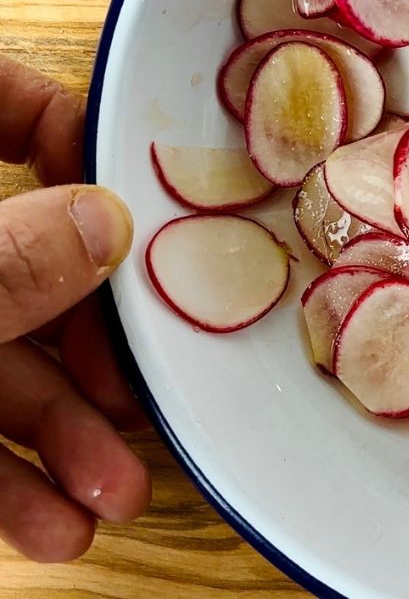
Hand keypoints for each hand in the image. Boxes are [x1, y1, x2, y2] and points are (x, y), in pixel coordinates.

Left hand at [0, 54, 150, 561]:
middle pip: (28, 256)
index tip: (138, 203)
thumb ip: (1, 261)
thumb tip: (106, 224)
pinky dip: (2, 480)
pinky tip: (47, 528)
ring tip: (110, 496)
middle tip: (141, 392)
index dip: (72, 134)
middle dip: (93, 343)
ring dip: (62, 435)